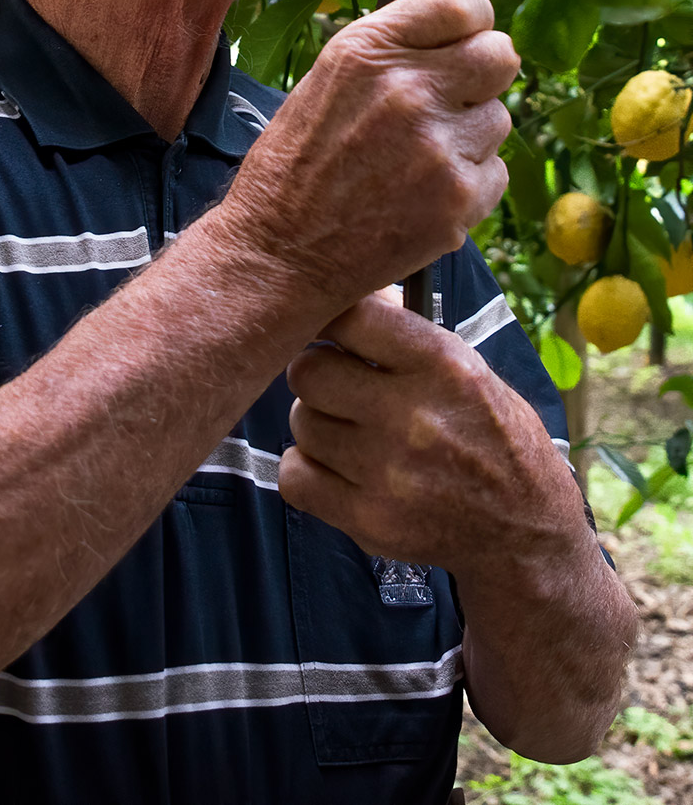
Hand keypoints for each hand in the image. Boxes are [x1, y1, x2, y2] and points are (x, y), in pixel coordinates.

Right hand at [220, 0, 518, 316]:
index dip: (470, 20)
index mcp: (368, 51)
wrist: (278, 252)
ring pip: (499, 118)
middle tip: (455, 96)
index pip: (459, 3)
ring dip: (471, 134)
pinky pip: (495, 172)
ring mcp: (440, 146)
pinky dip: (469, 183)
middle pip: (500, 55)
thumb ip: (390, 53)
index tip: (461, 37)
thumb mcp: (325, 81)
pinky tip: (424, 193)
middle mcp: (409, 89)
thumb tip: (453, 36)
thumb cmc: (294, 166)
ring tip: (420, 157)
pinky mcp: (460, 199)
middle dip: (483, 74)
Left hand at [278, 292, 582, 574]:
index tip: (336, 335)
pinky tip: (336, 471)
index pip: (350, 316)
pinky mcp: (369, 521)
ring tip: (352, 434)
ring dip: (317, 425)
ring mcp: (388, 472)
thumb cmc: (491, 434)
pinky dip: (306, 472)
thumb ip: (405, 332)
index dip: (332, 320)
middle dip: (318, 375)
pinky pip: (294, 477)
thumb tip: (350, 291)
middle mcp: (413, 415)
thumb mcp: (468, 367)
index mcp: (442, 364)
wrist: (527, 530)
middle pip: (308, 371)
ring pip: (300, 423)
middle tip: (339, 389)